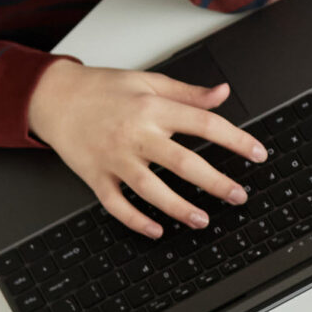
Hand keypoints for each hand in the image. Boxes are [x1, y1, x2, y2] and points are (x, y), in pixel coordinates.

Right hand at [25, 61, 267, 237]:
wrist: (53, 97)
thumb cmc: (102, 89)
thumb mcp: (148, 82)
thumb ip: (187, 92)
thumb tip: (222, 93)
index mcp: (153, 109)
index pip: (204, 125)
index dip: (236, 140)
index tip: (258, 153)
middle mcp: (135, 135)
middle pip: (182, 162)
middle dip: (215, 182)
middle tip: (238, 195)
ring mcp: (114, 158)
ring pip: (150, 189)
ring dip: (179, 208)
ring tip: (202, 220)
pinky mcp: (95, 175)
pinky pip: (116, 204)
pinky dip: (136, 220)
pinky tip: (156, 230)